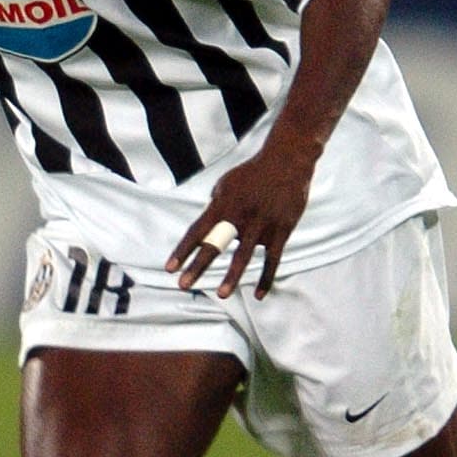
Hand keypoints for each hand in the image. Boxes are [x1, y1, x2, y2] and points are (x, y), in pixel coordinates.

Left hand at [166, 131, 318, 299]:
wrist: (287, 161)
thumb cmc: (252, 174)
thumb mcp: (225, 183)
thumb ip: (215, 206)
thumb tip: (206, 228)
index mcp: (222, 204)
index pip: (197, 231)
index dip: (182, 251)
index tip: (169, 268)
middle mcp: (240, 216)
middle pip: (215, 245)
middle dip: (198, 266)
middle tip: (183, 285)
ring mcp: (262, 225)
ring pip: (244, 256)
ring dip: (232, 277)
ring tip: (221, 294)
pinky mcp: (281, 231)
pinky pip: (272, 260)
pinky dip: (266, 278)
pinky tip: (259, 295)